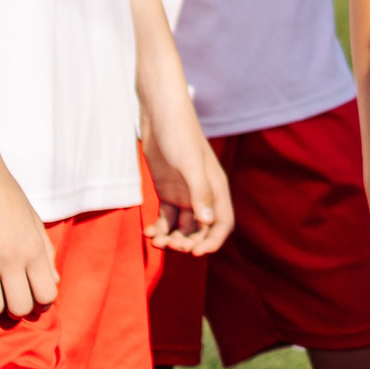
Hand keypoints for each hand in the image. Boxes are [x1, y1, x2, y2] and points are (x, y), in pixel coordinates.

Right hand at [0, 150, 59, 315]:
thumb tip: (53, 283)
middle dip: (13, 309)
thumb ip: (45, 252)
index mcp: (33, 248)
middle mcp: (10, 257)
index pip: (46, 295)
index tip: (29, 296)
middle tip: (5, 296)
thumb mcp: (33, 219)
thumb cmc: (5, 193)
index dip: (39, 303)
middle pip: (19, 308)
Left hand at [141, 105, 231, 256]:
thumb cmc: (180, 134)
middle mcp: (203, 194)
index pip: (222, 224)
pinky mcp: (167, 191)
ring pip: (182, 226)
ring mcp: (184, 193)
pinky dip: (159, 228)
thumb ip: (200, 193)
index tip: (195, 254)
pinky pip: (166, 218)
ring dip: (172, 238)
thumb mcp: (190, 164)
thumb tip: (208, 223)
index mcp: (216, 188)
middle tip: (170, 246)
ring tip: (156, 242)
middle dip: (189, 242)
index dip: (213, 241)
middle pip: (202, 230)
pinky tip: (147, 233)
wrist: (160, 114)